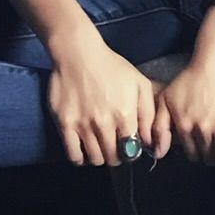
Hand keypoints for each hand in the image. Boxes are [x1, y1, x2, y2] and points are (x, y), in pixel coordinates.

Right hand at [46, 29, 163, 167]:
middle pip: (113, 158)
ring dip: (100, 158)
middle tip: (114, 149)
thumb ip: (148, 113)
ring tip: (100, 148)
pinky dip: (80, 159)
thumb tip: (150, 141)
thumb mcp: (140, 84)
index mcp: (125, 114)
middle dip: (117, 157)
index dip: (132, 152)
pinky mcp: (65, 124)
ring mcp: (83, 125)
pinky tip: (83, 151)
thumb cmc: (113, 68)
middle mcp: (105, 123)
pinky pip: (73, 155)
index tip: (129, 148)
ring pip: (95, 159)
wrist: (79, 55)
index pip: (132, 150)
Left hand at [157, 22, 214, 165]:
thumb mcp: (166, 99)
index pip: (193, 155)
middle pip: (209, 158)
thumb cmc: (192, 76)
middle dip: (214, 157)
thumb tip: (159, 154)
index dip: (201, 155)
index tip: (206, 150)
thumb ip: (159, 127)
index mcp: (183, 127)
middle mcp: (199, 130)